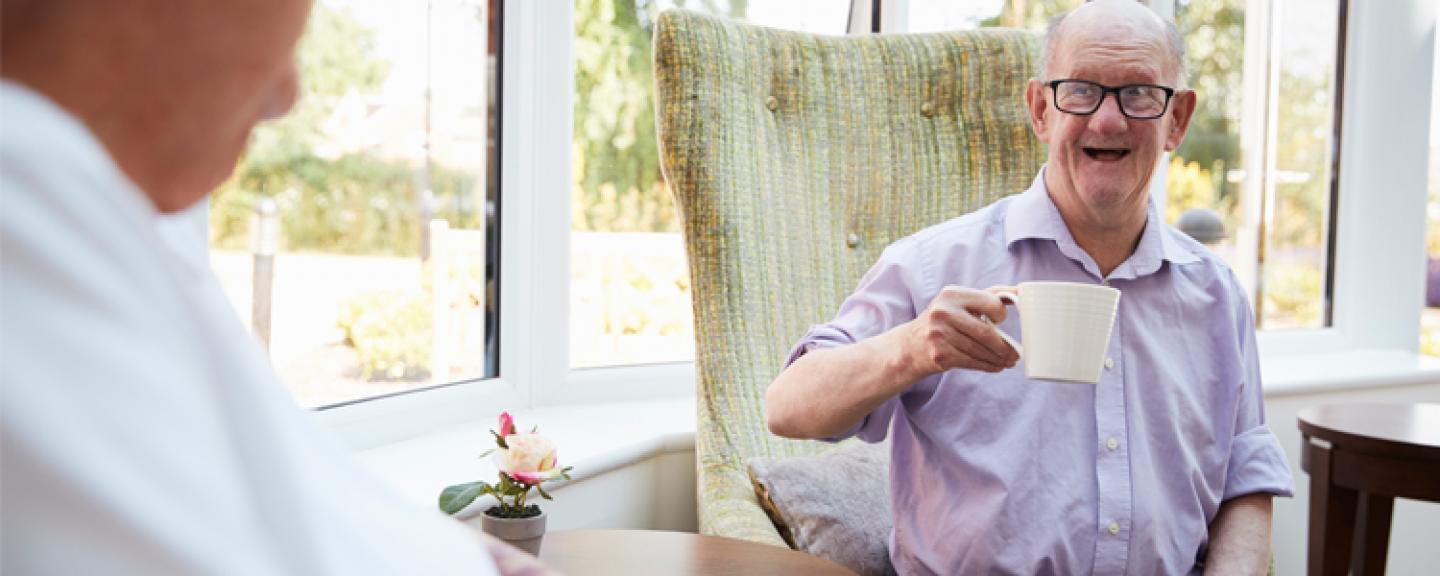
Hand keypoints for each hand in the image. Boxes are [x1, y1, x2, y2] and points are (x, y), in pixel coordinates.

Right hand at [899, 285, 1019, 377]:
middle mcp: (943, 312)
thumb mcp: (961, 301)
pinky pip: (972, 362)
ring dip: (998, 359)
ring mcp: (939, 334)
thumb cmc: (944, 320)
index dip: (1001, 314)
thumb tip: (1021, 293)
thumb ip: (990, 295)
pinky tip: (995, 366)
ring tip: (1008, 361)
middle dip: (1005, 346)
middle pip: (986, 332)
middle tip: (1015, 354)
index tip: (1002, 322)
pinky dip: (988, 366)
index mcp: (951, 294)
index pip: (990, 303)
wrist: (911, 345)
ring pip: (980, 350)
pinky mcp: (940, 354)